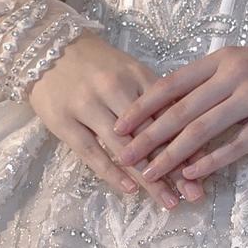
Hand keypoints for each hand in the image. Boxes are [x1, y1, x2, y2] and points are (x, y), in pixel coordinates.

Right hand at [27, 30, 197, 202]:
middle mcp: (113, 88)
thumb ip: (155, 98)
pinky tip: (130, 190)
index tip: (204, 170)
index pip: (168, 114)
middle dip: (174, 167)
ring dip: (149, 178)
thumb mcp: (128, 70)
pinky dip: (112, 172)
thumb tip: (188, 132)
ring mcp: (86, 106)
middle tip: (194, 194)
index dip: (188, 143)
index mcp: (135, 75)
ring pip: (124, 147)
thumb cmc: (94, 63)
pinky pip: (91, 152)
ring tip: (168, 201)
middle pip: (150, 134)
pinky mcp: (63, 121)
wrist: (44, 46)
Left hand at [110, 39, 247, 200]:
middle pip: (181, 109)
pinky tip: (193, 174)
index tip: (118, 125)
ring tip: (151, 173)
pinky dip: (213, 160)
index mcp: (221, 59)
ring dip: (172, 154)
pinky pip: (238, 144)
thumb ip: (212, 81)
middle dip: (148, 136)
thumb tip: (174, 104)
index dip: (142, 107)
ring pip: (203, 129)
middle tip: (123, 156)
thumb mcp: (244, 63)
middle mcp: (234, 75)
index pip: (171, 84)